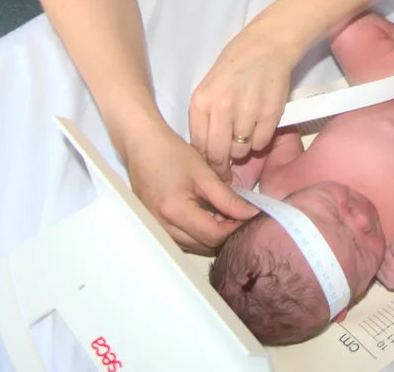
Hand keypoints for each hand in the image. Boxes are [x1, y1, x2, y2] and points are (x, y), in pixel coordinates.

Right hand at [123, 126, 256, 252]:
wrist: (142, 146)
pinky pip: (181, 240)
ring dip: (211, 236)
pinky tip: (205, 217)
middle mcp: (162, 226)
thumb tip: (252, 214)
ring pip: (193, 247)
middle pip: (203, 246)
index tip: (249, 216)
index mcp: (175, 211)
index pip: (214, 235)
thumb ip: (229, 199)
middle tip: (238, 215)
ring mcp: (156, 229)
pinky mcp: (154, 227)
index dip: (235, 228)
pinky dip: (196, 234)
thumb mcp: (204, 174)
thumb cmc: (171, 153)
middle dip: (224, 234)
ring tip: (222, 214)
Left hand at [189, 17, 308, 177]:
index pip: (198, 146)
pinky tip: (259, 126)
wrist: (265, 47)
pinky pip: (261, 142)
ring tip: (245, 133)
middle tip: (228, 170)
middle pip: (219, 153)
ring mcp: (247, 111)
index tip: (211, 168)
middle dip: (222, 166)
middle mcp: (221, 108)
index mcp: (201, 101)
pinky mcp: (270, 114)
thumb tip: (207, 153)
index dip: (205, 163)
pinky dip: (260, 140)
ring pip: (241, 150)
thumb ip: (205, 118)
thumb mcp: (208, 89)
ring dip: (243, 149)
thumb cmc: (234, 66)